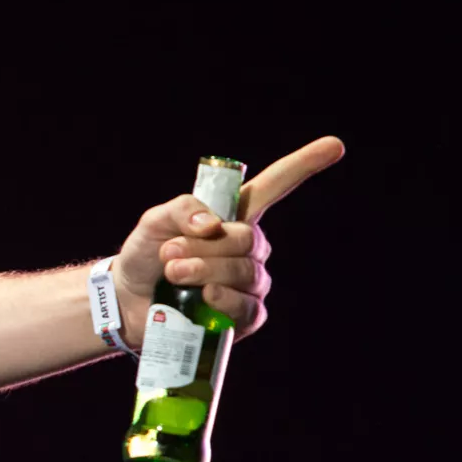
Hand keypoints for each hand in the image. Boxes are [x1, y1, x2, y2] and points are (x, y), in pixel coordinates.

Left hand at [112, 136, 344, 344]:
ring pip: (245, 272)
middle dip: (205, 247)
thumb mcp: (154, 222)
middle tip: (169, 253)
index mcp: (233, 217)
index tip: (334, 144)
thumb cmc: (145, 256)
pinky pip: (247, 307)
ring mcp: (250, 283)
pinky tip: (205, 297)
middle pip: (247, 240)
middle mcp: (248, 248)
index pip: (275, 186)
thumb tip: (213, 225)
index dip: (304, 165)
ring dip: (205, 270)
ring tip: (173, 272)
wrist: (127, 301)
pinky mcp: (244, 316)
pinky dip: (223, 300)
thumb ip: (182, 210)